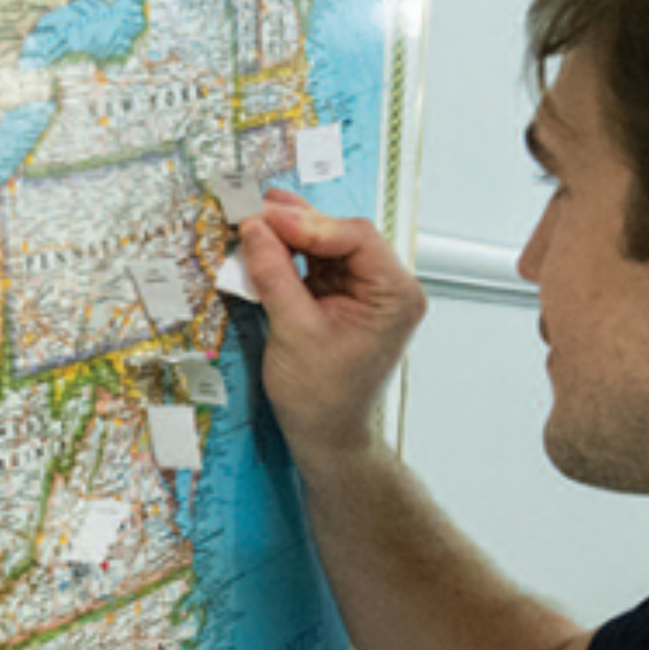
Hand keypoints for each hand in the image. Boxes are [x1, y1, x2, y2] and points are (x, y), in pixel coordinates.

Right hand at [237, 188, 427, 466]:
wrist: (326, 437)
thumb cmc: (323, 400)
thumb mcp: (294, 333)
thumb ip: (275, 275)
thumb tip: (254, 229)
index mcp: (395, 295)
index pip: (355, 237)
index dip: (309, 222)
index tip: (268, 217)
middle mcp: (387, 288)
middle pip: (340, 236)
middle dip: (296, 225)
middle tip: (255, 212)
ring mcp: (365, 292)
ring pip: (326, 246)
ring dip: (289, 237)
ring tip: (253, 224)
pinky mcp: (343, 298)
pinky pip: (316, 265)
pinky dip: (288, 257)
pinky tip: (263, 248)